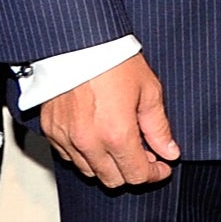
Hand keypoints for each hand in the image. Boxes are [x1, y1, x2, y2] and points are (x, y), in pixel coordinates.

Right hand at [39, 51, 177, 188]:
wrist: (78, 41)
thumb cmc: (112, 59)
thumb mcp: (148, 91)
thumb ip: (158, 127)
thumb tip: (169, 151)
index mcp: (116, 134)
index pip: (136, 175)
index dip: (154, 174)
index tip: (161, 166)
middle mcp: (88, 142)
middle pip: (112, 180)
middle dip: (132, 170)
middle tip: (144, 153)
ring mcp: (66, 138)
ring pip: (89, 171)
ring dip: (108, 164)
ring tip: (120, 142)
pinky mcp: (51, 130)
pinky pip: (69, 156)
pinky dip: (85, 153)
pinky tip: (97, 136)